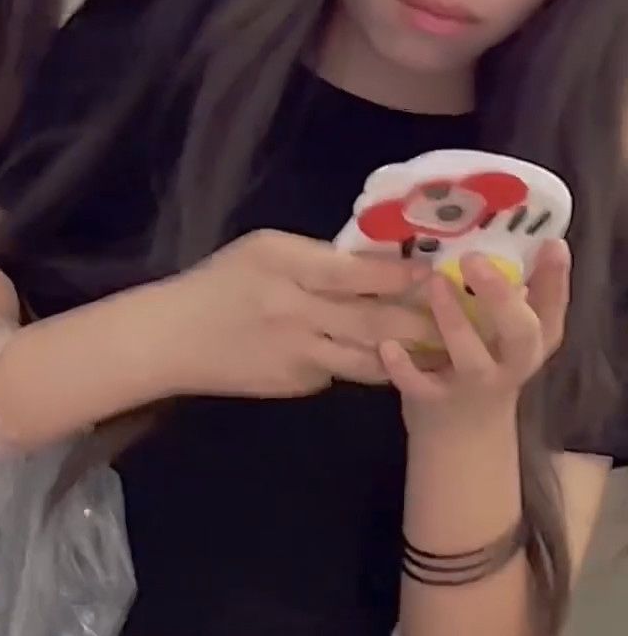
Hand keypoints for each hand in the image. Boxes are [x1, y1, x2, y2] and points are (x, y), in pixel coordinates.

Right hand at [148, 231, 437, 401]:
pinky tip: (388, 362)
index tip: (438, 274)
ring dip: (410, 356)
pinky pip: (340, 373)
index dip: (403, 277)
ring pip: (369, 360)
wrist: (171, 340)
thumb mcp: (264, 249)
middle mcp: (296, 315)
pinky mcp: (294, 386)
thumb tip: (374, 265)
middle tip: (463, 320)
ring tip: (446, 349)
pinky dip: (363, 365)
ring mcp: (297, 358)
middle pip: (374, 324)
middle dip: (424, 324)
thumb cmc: (218, 283)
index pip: (358, 275)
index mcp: (287, 269)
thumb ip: (318, 255)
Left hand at [382, 239, 568, 434]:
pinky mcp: (435, 402)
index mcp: (532, 342)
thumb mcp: (507, 337)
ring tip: (434, 282)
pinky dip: (403, 366)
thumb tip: (513, 238)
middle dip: (500, 296)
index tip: (552, 244)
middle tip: (473, 259)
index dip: (557, 278)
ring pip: (471, 357)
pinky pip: (419, 386)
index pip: (554, 309)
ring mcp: (473, 385)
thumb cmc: (486, 368)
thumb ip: (514, 297)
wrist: (462, 440)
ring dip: (453, 320)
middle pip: (521, 333)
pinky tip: (388, 345)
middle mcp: (510, 364)